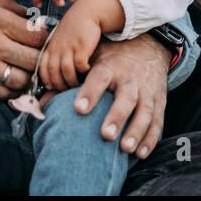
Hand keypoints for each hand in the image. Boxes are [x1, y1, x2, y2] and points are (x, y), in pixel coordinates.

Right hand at [0, 0, 46, 99]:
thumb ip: (9, 5)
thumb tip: (32, 16)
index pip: (36, 35)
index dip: (47, 37)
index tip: (46, 37)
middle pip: (34, 59)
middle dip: (43, 58)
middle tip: (43, 56)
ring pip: (22, 79)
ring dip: (30, 76)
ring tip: (29, 70)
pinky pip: (4, 93)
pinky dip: (13, 90)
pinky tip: (14, 81)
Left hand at [39, 0, 103, 91]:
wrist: (86, 12)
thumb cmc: (74, 29)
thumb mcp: (59, 40)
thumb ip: (55, 54)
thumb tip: (54, 75)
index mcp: (50, 48)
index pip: (43, 69)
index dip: (47, 81)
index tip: (53, 88)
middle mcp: (58, 48)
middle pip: (54, 73)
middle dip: (60, 86)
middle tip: (67, 90)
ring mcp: (69, 47)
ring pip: (66, 71)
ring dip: (72, 81)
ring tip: (78, 83)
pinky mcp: (82, 46)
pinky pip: (80, 65)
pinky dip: (84, 71)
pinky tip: (88, 69)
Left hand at [71, 34, 169, 158]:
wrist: (149, 47)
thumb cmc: (112, 59)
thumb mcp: (92, 61)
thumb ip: (69, 83)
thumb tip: (40, 105)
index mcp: (110, 67)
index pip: (99, 78)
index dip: (89, 93)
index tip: (78, 109)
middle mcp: (130, 78)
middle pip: (126, 97)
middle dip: (117, 116)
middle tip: (105, 135)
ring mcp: (147, 91)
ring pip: (145, 111)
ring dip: (136, 131)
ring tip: (125, 149)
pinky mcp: (159, 102)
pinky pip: (157, 121)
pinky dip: (150, 138)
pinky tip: (140, 153)